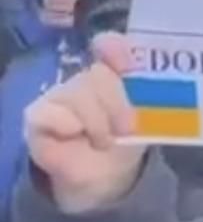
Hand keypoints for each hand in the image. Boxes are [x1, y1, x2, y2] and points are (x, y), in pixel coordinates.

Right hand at [24, 33, 144, 212]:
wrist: (106, 176)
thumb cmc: (126, 141)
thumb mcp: (146, 116)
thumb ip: (146, 90)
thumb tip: (142, 69)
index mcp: (113, 72)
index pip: (108, 45)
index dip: (115, 48)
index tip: (125, 62)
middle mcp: (83, 77)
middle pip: (99, 75)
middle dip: (118, 105)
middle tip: (126, 130)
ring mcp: (58, 94)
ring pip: (79, 94)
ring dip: (98, 123)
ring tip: (103, 141)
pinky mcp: (37, 115)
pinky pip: (57, 114)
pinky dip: (72, 127)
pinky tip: (75, 137)